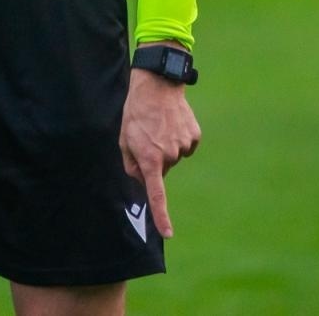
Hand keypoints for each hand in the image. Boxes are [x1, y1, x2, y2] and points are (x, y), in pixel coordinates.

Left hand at [119, 58, 201, 238]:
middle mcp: (170, 156)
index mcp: (150, 159)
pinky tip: (172, 123)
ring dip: (166, 147)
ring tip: (159, 126)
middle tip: (147, 138)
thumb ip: (130, 164)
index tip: (168, 233)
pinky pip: (186, 145)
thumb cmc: (136, 112)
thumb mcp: (124, 139)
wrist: (158, 84)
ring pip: (174, 157)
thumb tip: (141, 180)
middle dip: (154, 160)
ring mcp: (184, 146)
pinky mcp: (194, 136)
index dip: (161, 216)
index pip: (156, 194)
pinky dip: (179, 138)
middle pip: (163, 170)